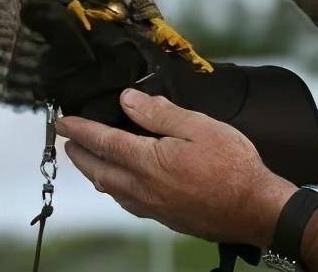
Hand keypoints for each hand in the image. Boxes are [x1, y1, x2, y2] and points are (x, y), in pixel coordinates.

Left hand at [56, 88, 297, 246]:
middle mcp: (143, 188)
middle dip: (79, 153)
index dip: (80, 130)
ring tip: (88, 159)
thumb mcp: (199, 127)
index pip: (103, 142)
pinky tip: (120, 184)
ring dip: (94, 171)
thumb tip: (128, 100)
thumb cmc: (233, 166)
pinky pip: (127, 202)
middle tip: (67, 140)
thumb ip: (160, 113)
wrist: (254, 209)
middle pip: (98, 169)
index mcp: (148, 162)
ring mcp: (153, 207)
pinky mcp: (165, 218)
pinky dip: (114, 188)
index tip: (63, 122)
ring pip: (110, 189)